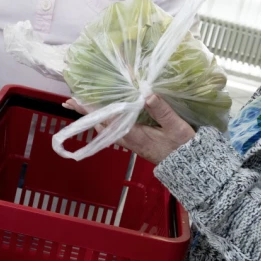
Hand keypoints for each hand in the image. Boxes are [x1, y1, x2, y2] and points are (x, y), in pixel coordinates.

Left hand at [64, 95, 195, 164]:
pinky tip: (105, 115)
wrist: (190, 167)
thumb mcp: (176, 126)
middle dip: (87, 112)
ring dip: (95, 116)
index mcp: (135, 135)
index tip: (77, 101)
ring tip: (82, 105)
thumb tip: (147, 93)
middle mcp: (129, 140)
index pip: (108, 120)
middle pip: (102, 125)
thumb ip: (162, 111)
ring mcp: (131, 142)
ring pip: (107, 129)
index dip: (92, 110)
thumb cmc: (183, 146)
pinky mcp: (136, 142)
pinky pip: (115, 130)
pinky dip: (106, 121)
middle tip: (71, 100)